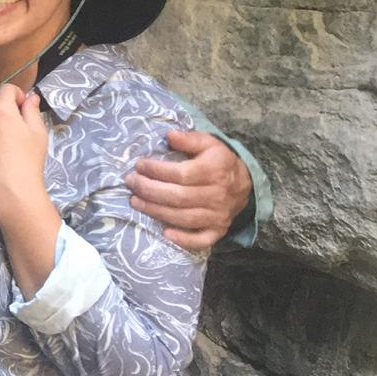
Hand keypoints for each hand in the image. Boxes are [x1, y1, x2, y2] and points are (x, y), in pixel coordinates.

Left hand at [0, 84, 49, 209]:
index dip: (16, 95)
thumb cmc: (29, 160)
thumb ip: (32, 110)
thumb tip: (30, 96)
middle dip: (3, 115)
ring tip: (1, 150)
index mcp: (1, 110)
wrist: (12, 190)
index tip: (23, 108)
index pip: (6, 89)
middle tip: (14, 134)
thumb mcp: (38, 132)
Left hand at [128, 128, 250, 250]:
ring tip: (135, 201)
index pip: (181, 174)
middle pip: (178, 197)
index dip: (157, 171)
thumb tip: (169, 135)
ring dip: (156, 211)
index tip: (139, 165)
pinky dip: (183, 239)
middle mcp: (217, 195)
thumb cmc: (219, 162)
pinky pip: (201, 240)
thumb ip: (190, 139)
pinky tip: (164, 233)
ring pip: (183, 218)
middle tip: (131, 183)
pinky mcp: (218, 231)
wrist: (245, 185)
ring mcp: (218, 216)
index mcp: (215, 171)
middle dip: (149, 191)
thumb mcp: (209, 144)